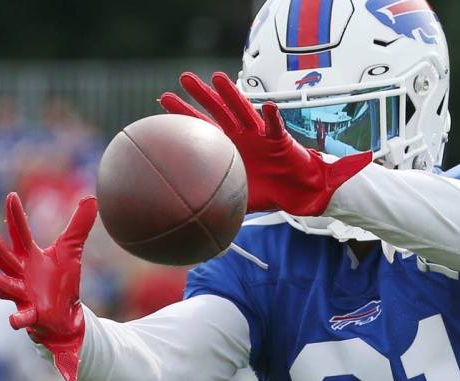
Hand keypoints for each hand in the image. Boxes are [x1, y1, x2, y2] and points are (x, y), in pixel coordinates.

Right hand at [0, 192, 97, 380]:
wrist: (64, 313)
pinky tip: (15, 321)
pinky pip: (22, 318)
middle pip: (4, 257)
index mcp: (28, 256)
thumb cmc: (60, 280)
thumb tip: (91, 197)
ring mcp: (22, 295)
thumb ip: (78, 225)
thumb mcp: (71, 250)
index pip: (19, 232)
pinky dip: (19, 320)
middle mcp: (19, 274)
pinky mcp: (31, 315)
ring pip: (5, 288)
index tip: (11, 195)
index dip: (15, 215)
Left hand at [160, 72, 371, 215]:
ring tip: (219, 78)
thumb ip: (215, 202)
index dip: (183, 114)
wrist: (296, 193)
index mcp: (228, 146)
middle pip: (217, 110)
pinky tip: (268, 106)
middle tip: (184, 77)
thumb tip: (190, 223)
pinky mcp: (279, 139)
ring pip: (243, 110)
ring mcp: (259, 134)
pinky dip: (272, 117)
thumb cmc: (269, 193)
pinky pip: (275, 127)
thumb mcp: (236, 199)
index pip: (201, 127)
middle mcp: (241, 135)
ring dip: (231, 94)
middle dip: (201, 94)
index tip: (163, 101)